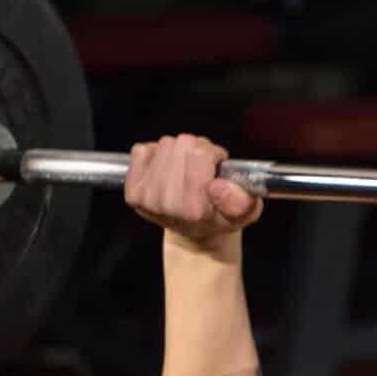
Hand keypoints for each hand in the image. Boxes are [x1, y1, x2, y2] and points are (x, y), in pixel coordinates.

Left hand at [125, 134, 261, 246]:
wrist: (193, 231)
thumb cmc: (219, 217)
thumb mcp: (245, 213)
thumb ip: (242, 201)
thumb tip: (220, 186)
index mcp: (194, 209)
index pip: (200, 154)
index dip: (213, 154)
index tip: (216, 167)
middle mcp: (166, 204)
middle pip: (182, 144)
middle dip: (197, 150)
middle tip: (202, 168)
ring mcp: (145, 197)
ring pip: (164, 145)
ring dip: (178, 153)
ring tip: (186, 170)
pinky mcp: (131, 189)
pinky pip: (142, 149)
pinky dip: (156, 154)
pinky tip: (166, 170)